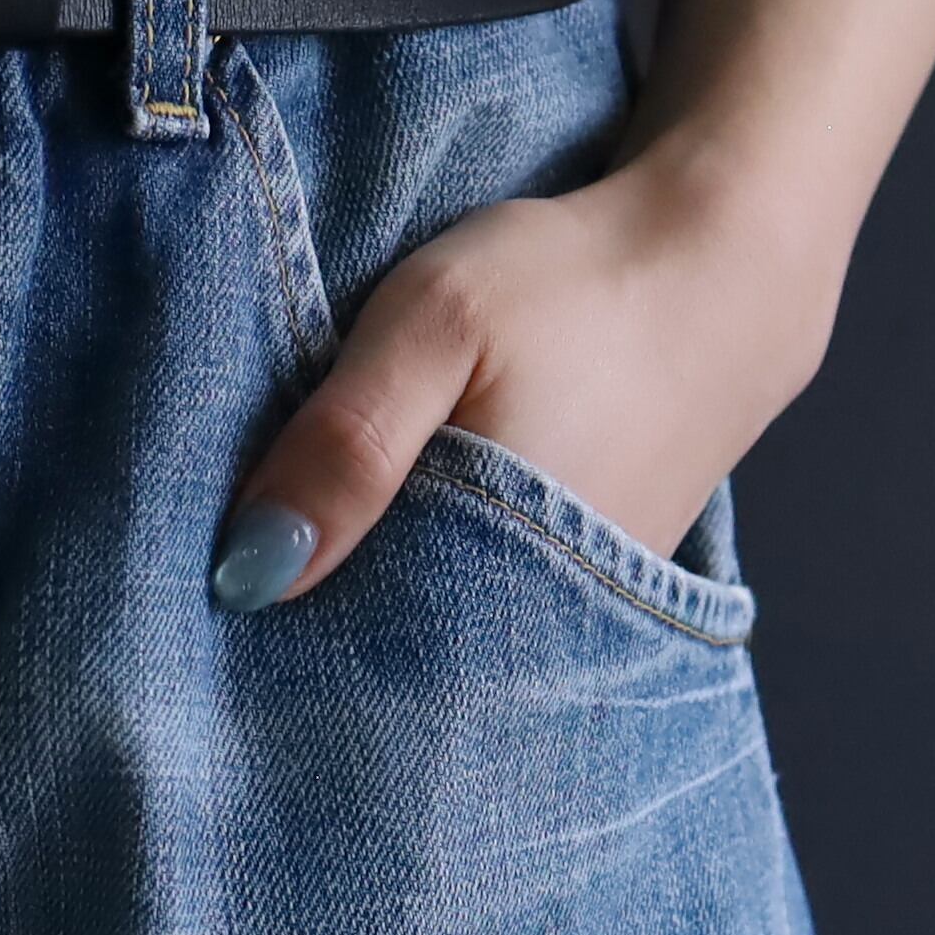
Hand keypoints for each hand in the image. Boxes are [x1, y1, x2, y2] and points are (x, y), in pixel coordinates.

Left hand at [208, 152, 839, 610]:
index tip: (206, 598)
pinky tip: (398, 541)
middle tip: (243, 576)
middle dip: (313, 634)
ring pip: (439, 646)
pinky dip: (434, 588)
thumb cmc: (575, 283)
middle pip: (386, 668)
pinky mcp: (597, 597)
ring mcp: (578, 622)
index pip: (340, 659)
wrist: (728, 266)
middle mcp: (540, 628)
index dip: (267, 632)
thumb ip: (345, 443)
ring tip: (321, 549)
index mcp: (490, 580)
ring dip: (372, 610)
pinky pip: (488, 618)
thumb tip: (248, 573)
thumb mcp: (437, 325)